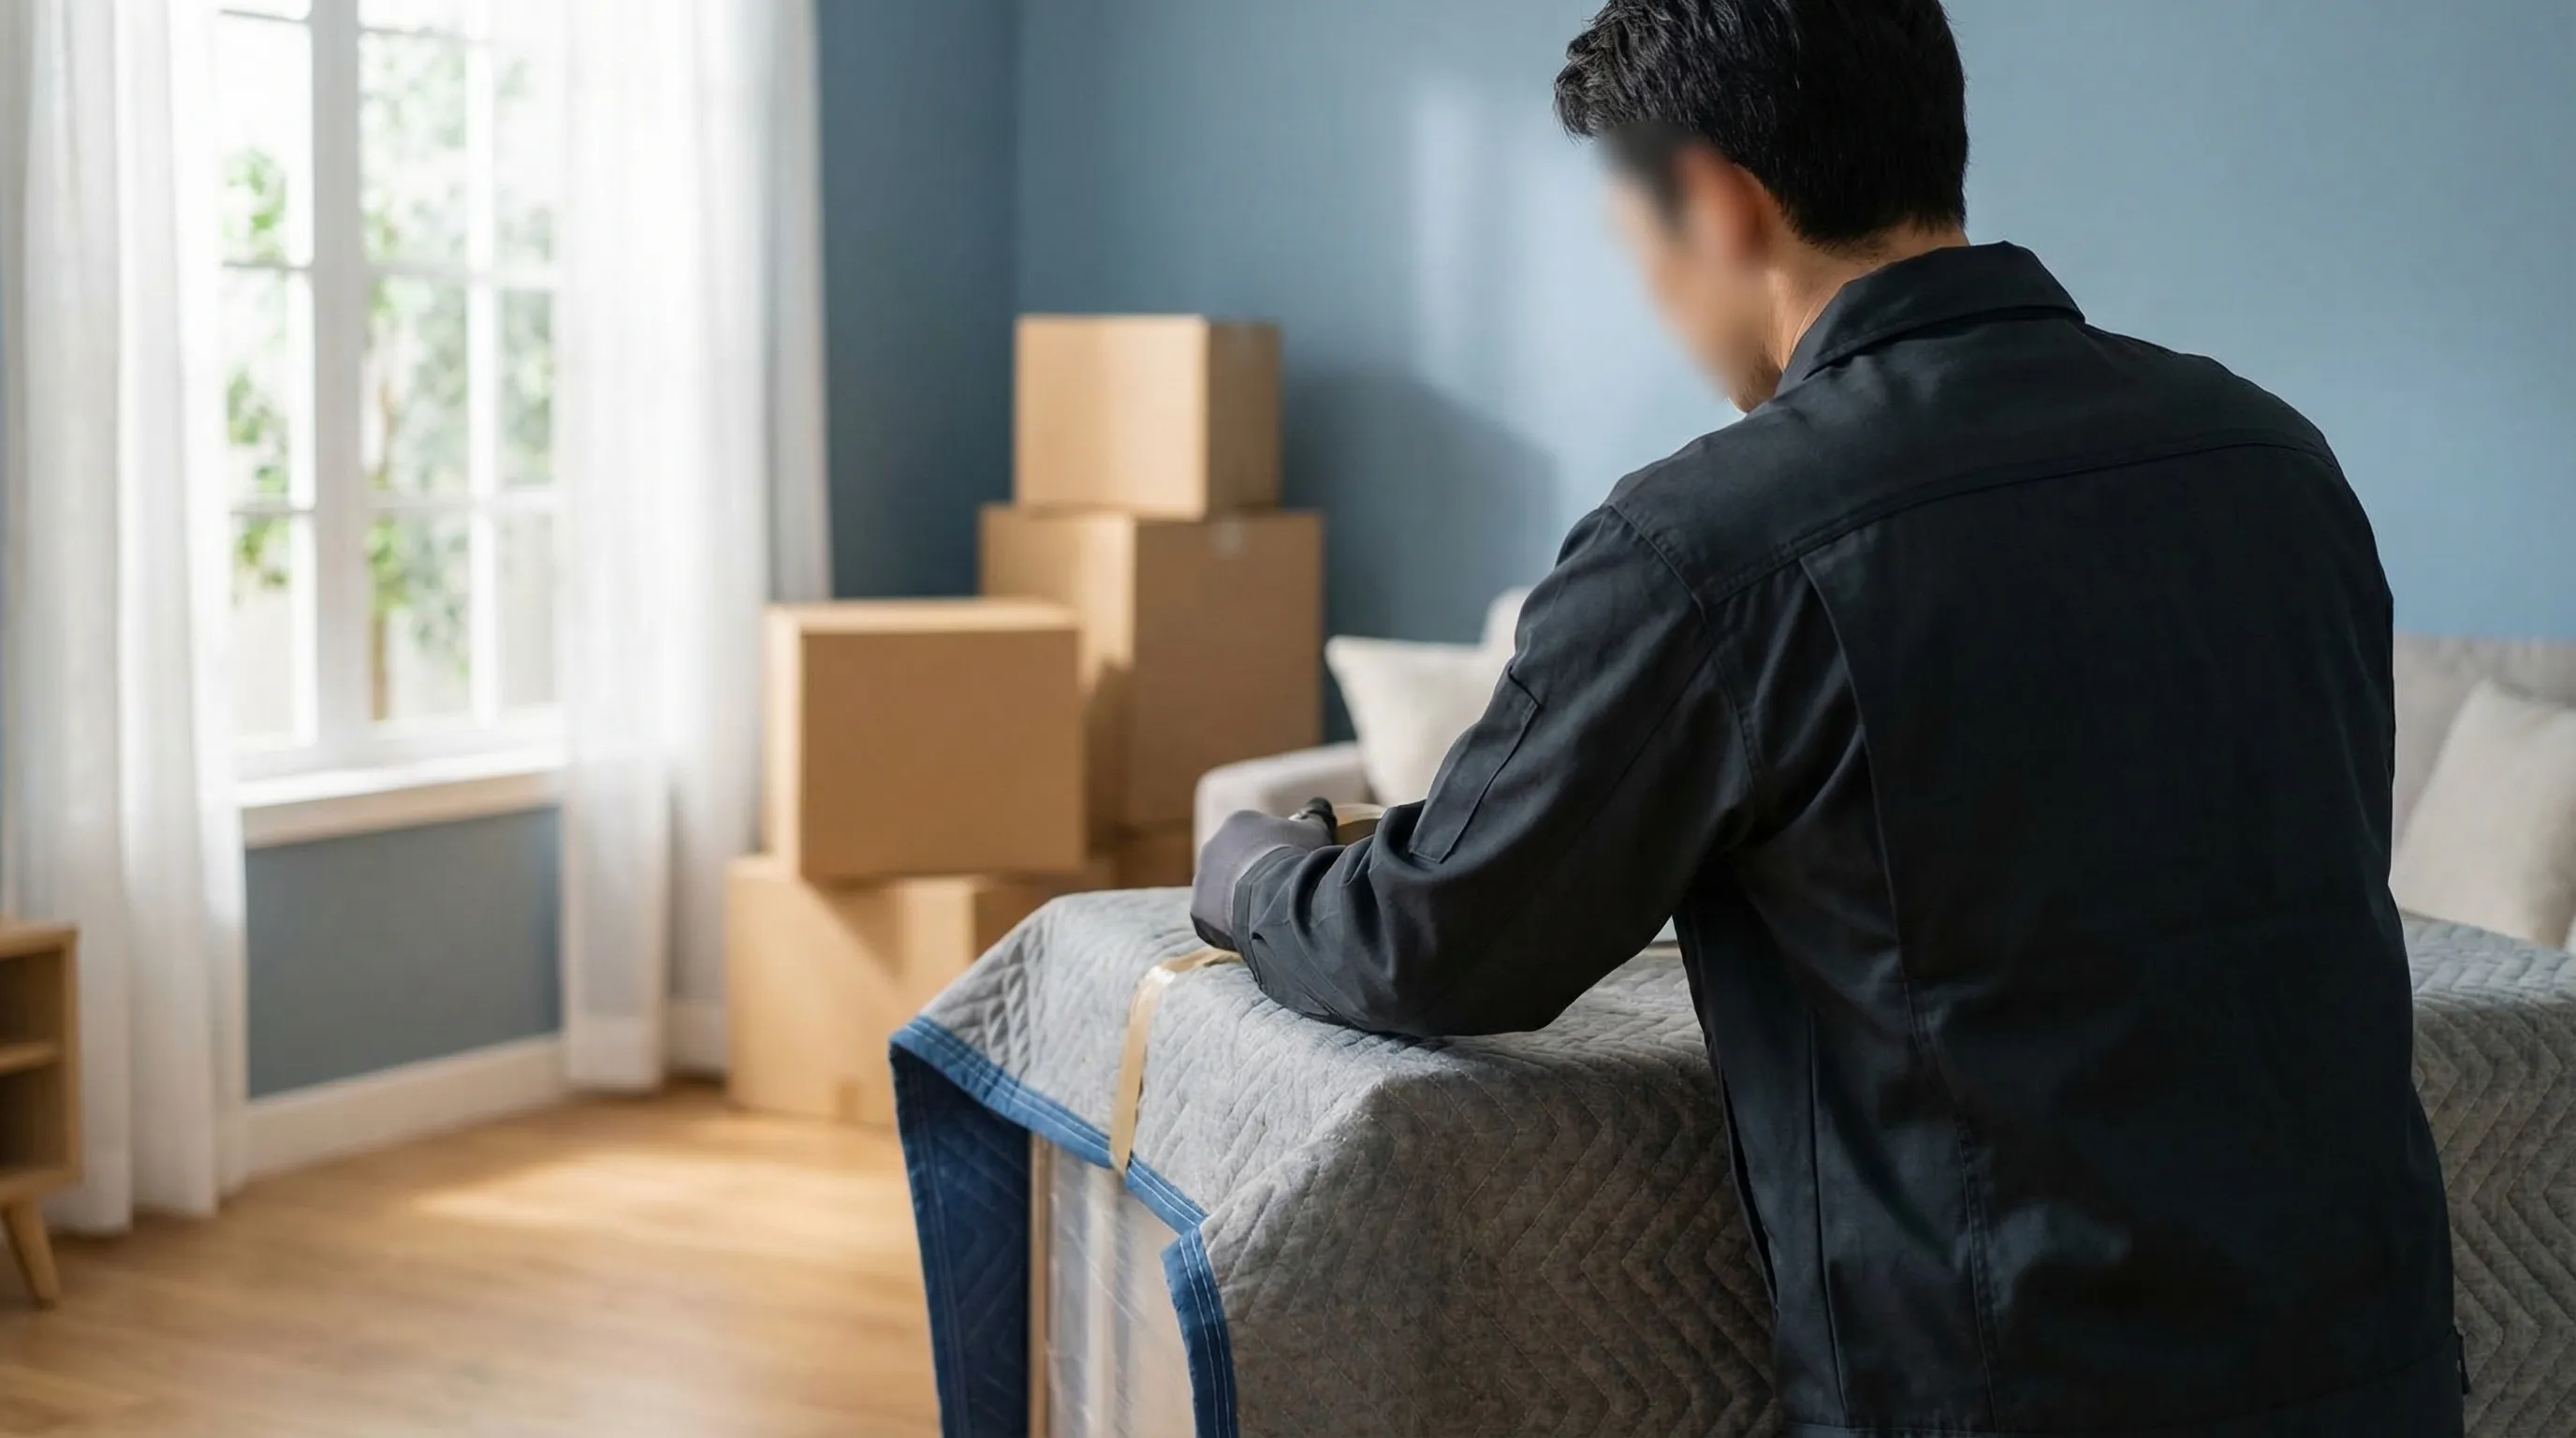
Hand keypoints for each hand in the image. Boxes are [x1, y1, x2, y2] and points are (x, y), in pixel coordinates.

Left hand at [1191, 799, 1337, 949]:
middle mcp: (1213, 846)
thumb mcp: (1314, 831)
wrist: (1277, 895)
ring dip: (1240, 900)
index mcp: (1238, 824)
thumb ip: (1314, 816)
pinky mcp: (1199, 909)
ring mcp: (1203, 878)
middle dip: (1253, 876)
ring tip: (1266, 915)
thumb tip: (1318, 804)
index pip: (1256, 838)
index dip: (1276, 854)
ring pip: (1222, 892)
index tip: (1290, 868)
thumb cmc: (1297, 858)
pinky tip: (1253, 930)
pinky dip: (1231, 926)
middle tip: (1278, 893)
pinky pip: (1215, 919)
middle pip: (1235, 863)